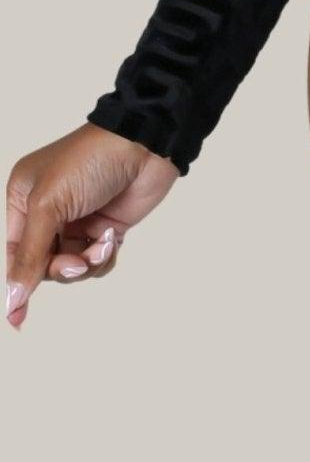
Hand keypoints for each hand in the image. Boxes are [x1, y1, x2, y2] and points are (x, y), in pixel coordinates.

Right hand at [6, 123, 178, 329]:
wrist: (144, 143)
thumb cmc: (91, 159)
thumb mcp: (50, 204)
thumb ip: (30, 254)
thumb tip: (13, 298)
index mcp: (24, 196)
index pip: (15, 251)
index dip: (17, 283)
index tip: (16, 318)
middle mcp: (48, 210)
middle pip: (42, 264)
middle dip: (60, 268)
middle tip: (78, 262)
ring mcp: (78, 219)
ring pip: (71, 266)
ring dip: (86, 263)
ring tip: (102, 244)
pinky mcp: (105, 226)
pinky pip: (96, 261)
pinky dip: (103, 257)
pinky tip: (112, 238)